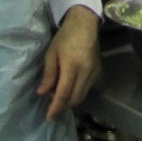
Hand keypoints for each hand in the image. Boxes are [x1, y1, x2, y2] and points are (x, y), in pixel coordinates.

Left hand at [38, 5, 100, 120]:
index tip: (49, 117)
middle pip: (75, 98)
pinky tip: (69, 90)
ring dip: (70, 102)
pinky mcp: (98, 72)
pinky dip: (78, 94)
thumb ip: (48, 74)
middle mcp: (86, 71)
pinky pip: (87, 89)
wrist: (85, 24)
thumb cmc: (64, 37)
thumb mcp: (51, 53)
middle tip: (52, 110)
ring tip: (59, 100)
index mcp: (72, 65)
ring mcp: (94, 72)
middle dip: (63, 107)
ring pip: (82, 96)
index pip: (64, 93)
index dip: (56, 107)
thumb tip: (43, 93)